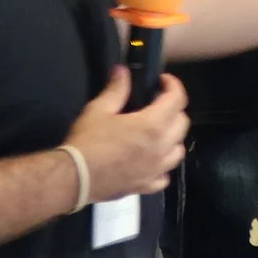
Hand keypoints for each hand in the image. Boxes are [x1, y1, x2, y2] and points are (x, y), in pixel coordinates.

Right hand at [65, 68, 189, 201]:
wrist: (75, 178)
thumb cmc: (88, 141)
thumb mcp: (99, 109)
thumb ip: (116, 89)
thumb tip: (123, 71)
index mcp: (152, 125)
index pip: (177, 99)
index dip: (173, 85)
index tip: (162, 81)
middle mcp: (161, 147)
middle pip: (182, 124)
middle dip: (174, 109)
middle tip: (158, 104)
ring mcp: (156, 169)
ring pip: (178, 151)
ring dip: (173, 138)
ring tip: (158, 132)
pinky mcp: (147, 186)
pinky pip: (165, 177)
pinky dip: (163, 167)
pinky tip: (152, 162)